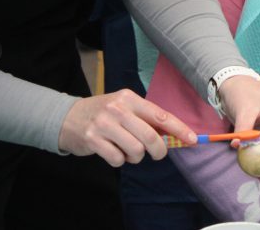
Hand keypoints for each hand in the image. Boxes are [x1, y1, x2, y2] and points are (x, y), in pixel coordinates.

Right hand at [57, 89, 195, 164]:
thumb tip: (173, 136)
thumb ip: (145, 119)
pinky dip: (120, 161)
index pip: (160, 115)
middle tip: (157, 154)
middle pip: (150, 136)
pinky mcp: (93, 140)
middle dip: (159, 150)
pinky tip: (112, 152)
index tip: (192, 140)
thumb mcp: (124, 108)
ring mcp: (104, 124)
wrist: (68, 118)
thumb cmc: (103, 114)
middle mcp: (117, 109)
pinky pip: (118, 159)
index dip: (179, 129)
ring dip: (136, 157)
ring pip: (135, 150)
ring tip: (128, 151)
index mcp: (129, 98)